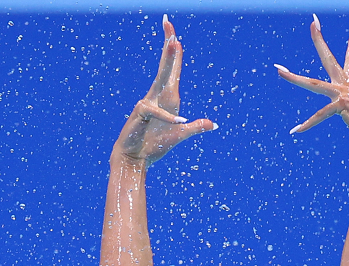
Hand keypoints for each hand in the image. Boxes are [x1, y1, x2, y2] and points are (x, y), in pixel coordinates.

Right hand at [112, 15, 214, 164]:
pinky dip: (168, 118)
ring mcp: (148, 103)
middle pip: (166, 67)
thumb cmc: (154, 146)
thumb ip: (196, 128)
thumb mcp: (180, 135)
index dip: (174, 54)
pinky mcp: (141, 113)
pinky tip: (179, 122)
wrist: (135, 158)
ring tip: (174, 42)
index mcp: (167, 99)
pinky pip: (157, 112)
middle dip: (169, 45)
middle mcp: (157, 96)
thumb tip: (213, 124)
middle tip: (169, 23)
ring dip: (168, 61)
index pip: (172, 72)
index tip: (174, 34)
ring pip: (161, 78)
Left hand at [275, 16, 348, 148]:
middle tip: (313, 21)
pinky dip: (307, 125)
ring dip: (294, 78)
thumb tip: (347, 109)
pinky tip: (295, 131)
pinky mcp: (341, 106)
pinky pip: (320, 115)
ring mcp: (343, 94)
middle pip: (329, 58)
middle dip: (319, 39)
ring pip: (313, 84)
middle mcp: (346, 85)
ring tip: (278, 71)